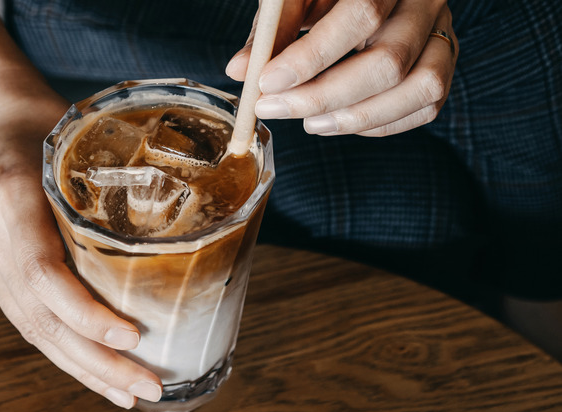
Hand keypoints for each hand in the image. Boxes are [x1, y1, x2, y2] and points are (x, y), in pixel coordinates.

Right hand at [0, 94, 162, 409]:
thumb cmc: (47, 121)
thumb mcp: (85, 138)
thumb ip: (118, 185)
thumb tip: (191, 231)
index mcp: (11, 196)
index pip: (42, 274)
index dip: (85, 314)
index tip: (131, 336)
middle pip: (39, 317)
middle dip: (95, 361)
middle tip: (146, 388)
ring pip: (32, 328)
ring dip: (83, 366)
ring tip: (127, 393)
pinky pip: (28, 317)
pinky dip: (65, 347)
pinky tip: (96, 369)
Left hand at [226, 0, 457, 136]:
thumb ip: (272, 28)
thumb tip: (240, 70)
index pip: (360, 16)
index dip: (311, 57)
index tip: (267, 83)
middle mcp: (425, 0)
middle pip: (389, 62)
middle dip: (323, 96)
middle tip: (273, 108)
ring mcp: (442, 32)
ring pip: (419, 89)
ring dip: (356, 118)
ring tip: (308, 123)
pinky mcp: (444, 61)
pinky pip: (426, 105)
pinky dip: (380, 124)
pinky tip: (339, 121)